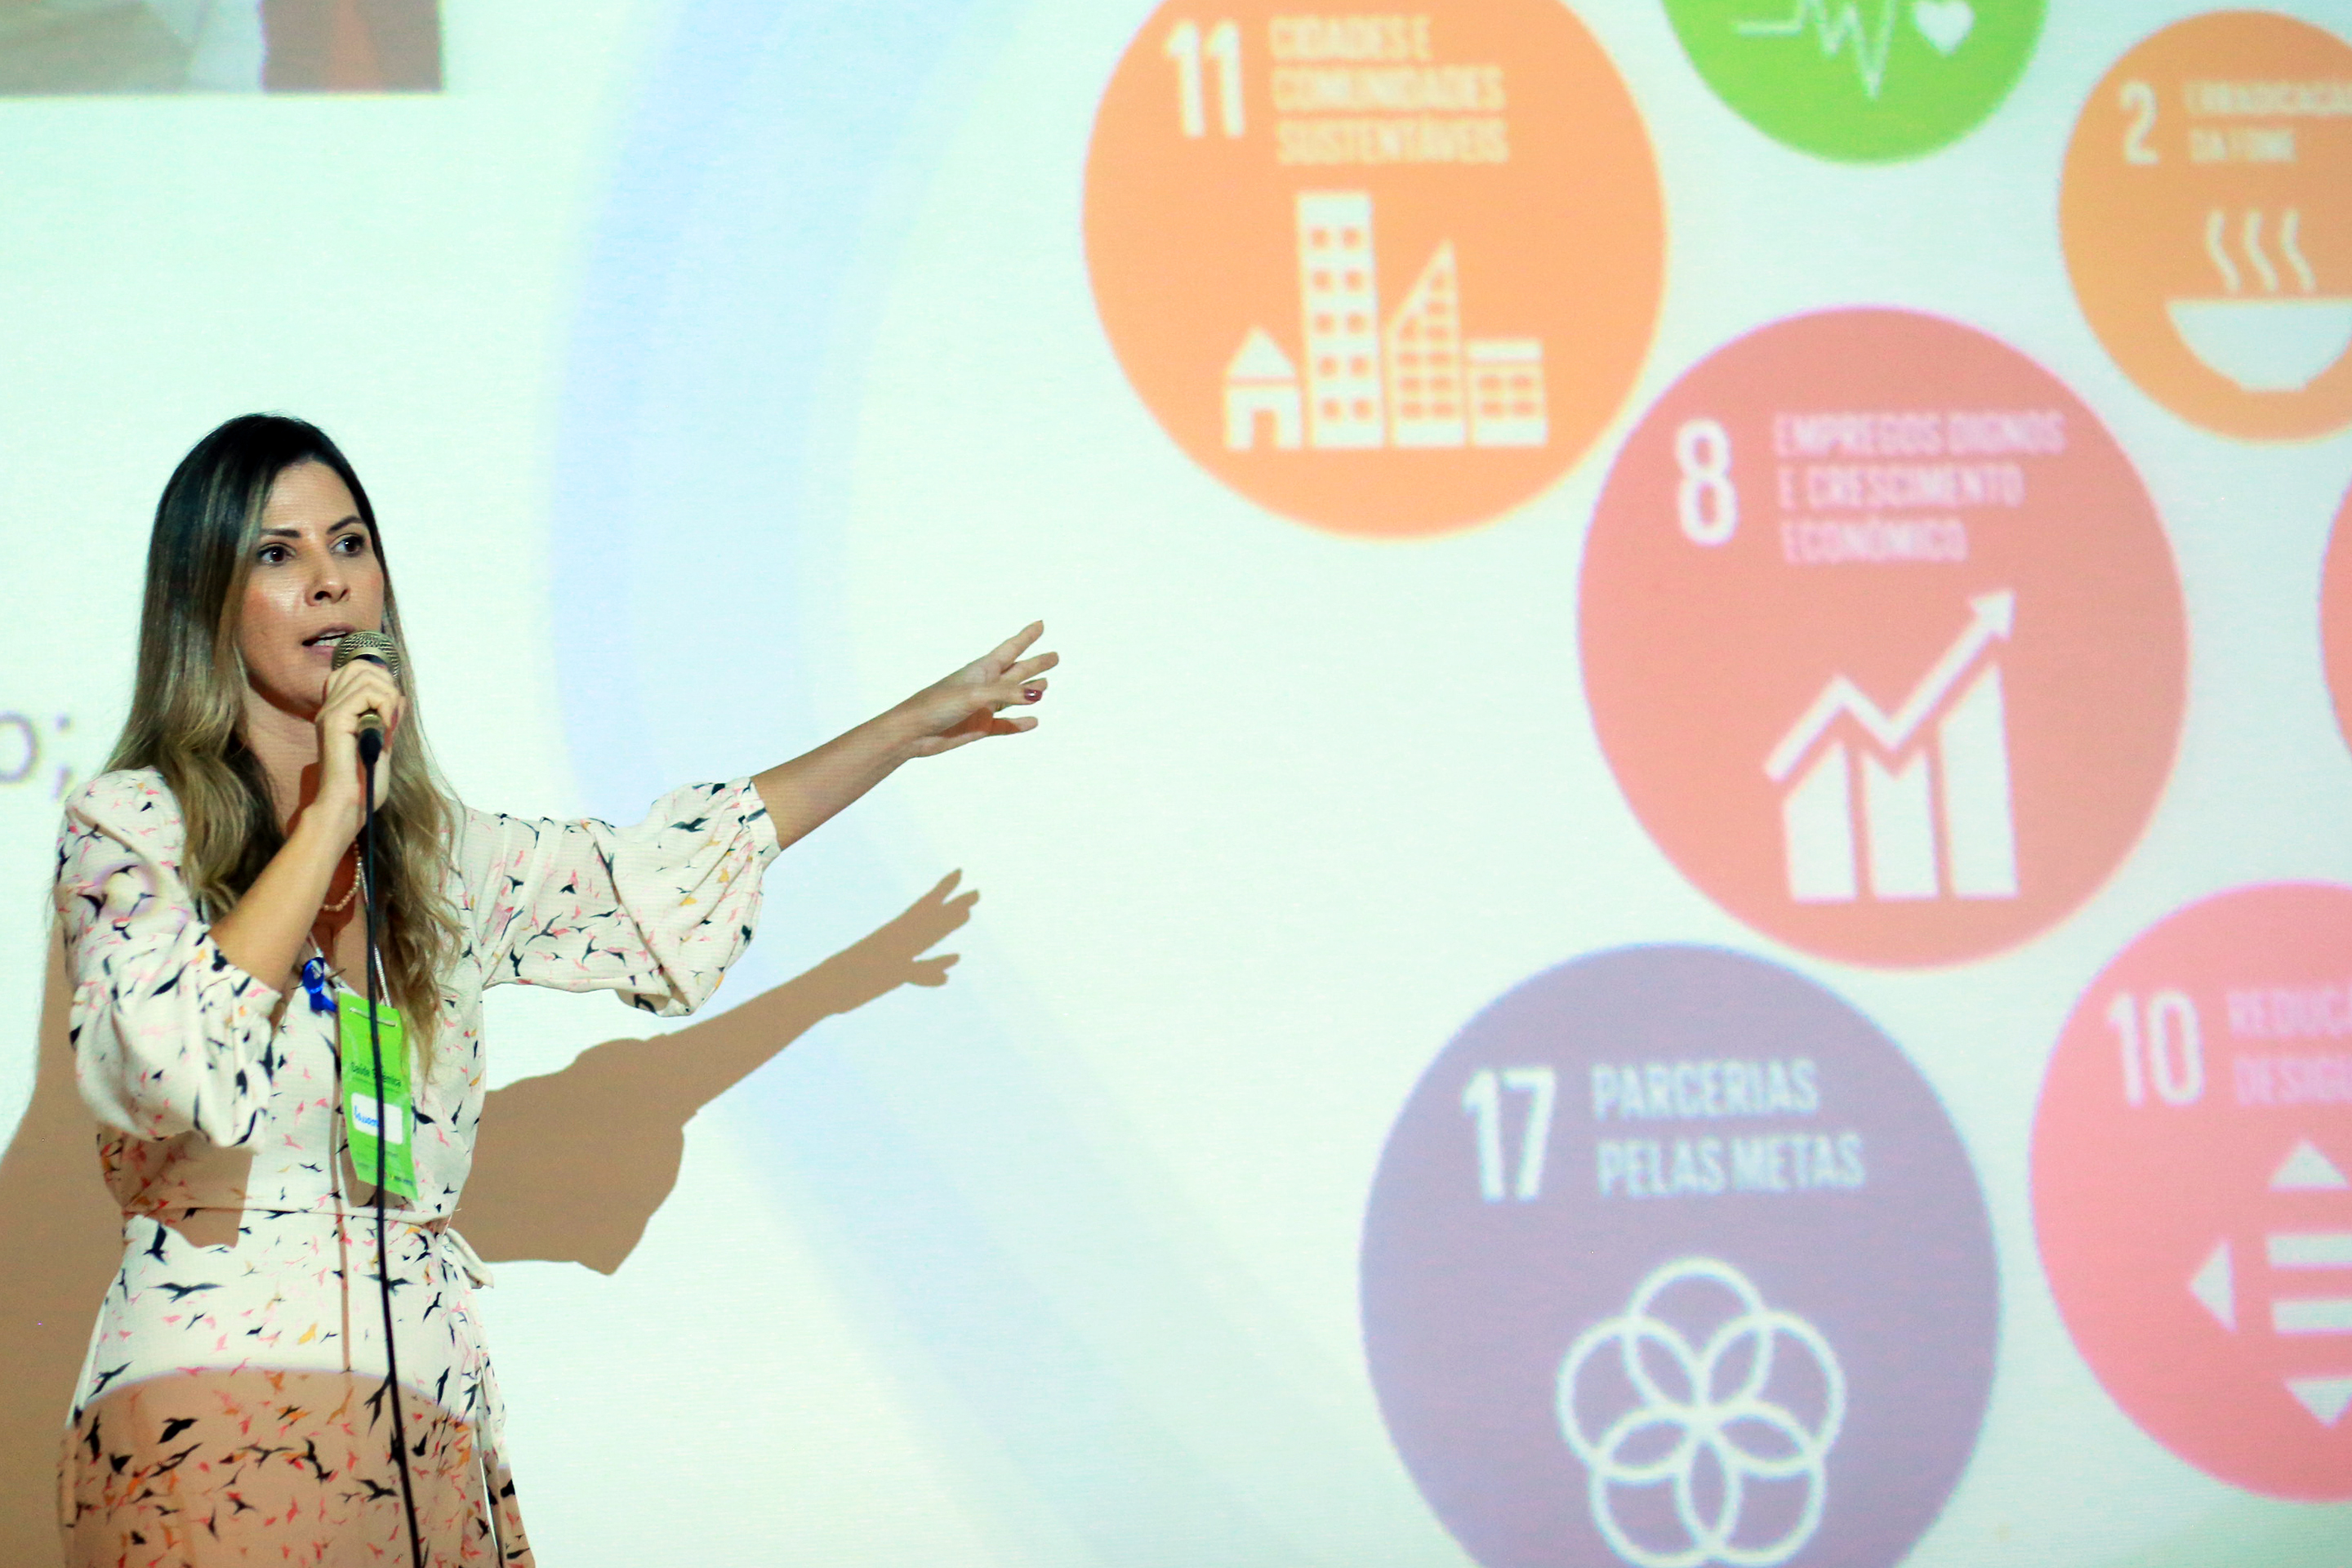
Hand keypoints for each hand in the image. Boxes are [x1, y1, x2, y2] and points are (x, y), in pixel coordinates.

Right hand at [310, 653, 404, 834]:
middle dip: (386, 684)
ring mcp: (330, 712)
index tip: (391, 709)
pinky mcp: (335, 720)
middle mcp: (330, 708)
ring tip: (389, 722)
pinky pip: (366, 693)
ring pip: (365, 675)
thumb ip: (387, 719)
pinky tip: (386, 727)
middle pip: (359, 667)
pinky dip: (385, 705)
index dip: (379, 680)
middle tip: (392, 714)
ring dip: (388, 695)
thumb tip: (398, 696)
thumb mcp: (382, 743)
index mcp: (338, 712)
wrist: (349, 805)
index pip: (353, 670)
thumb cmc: (364, 782)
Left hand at [893, 622, 1057, 757]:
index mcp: (981, 670)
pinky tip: (1033, 721)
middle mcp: (985, 686)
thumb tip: (1037, 695)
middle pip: (1017, 671)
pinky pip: (1006, 725)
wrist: (913, 732)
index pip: (1011, 649)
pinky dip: (1020, 724)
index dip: (1027, 636)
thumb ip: (1006, 693)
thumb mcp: (974, 695)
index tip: (1041, 624)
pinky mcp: (980, 727)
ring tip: (1045, 685)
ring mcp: (983, 707)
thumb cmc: (937, 705)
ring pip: (1013, 697)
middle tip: (1055, 657)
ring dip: (1029, 691)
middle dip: (1036, 664)